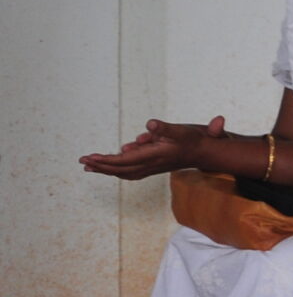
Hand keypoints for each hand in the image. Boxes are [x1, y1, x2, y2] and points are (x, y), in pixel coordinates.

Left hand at [80, 117, 223, 179]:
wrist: (205, 153)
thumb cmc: (193, 140)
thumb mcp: (180, 130)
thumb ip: (164, 128)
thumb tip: (149, 124)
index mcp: (154, 156)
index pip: (124, 161)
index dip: (105, 160)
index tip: (89, 157)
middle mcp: (151, 165)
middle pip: (120, 169)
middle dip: (100, 166)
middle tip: (82, 162)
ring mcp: (151, 168)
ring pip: (123, 173)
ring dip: (106, 170)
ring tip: (90, 167)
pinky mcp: (152, 167)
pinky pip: (130, 173)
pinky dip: (117, 171)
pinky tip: (110, 168)